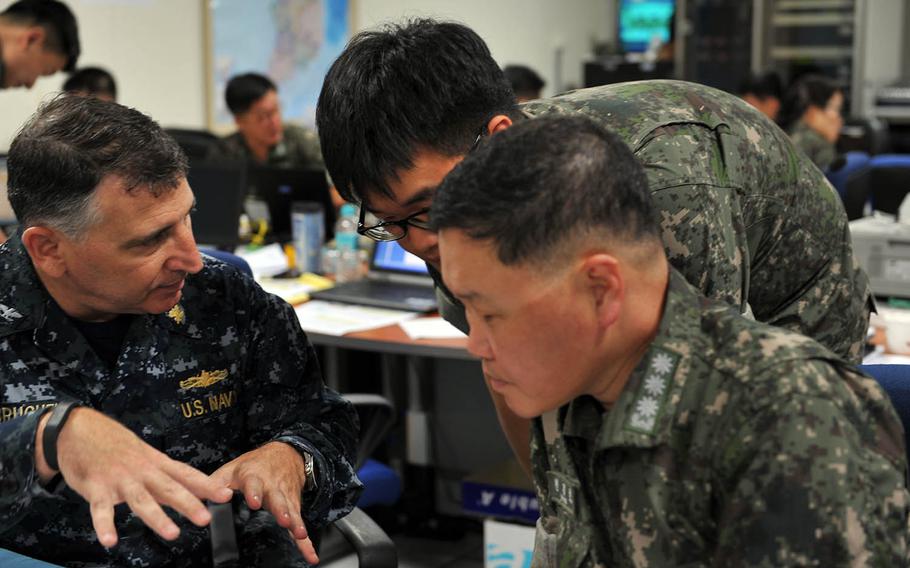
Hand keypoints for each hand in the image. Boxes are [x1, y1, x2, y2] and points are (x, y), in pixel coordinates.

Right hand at [40, 408, 233, 547]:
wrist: (77, 428)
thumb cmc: (114, 444)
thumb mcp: (144, 455)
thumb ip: (165, 476)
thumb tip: (191, 491)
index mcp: (155, 462)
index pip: (185, 474)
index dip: (206, 485)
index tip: (226, 496)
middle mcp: (141, 470)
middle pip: (169, 488)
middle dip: (189, 504)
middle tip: (206, 518)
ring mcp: (119, 479)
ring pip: (141, 500)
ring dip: (157, 517)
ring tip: (172, 533)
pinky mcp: (95, 487)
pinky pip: (100, 509)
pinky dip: (105, 525)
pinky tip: (110, 540)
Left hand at [210, 441, 317, 563]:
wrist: (285, 454)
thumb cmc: (254, 465)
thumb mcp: (232, 469)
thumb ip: (214, 484)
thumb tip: (193, 497)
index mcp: (254, 477)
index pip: (254, 484)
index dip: (255, 493)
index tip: (255, 502)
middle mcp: (273, 487)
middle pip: (278, 499)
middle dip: (281, 510)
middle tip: (284, 520)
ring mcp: (285, 497)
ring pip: (292, 511)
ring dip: (297, 522)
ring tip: (299, 534)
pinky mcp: (294, 506)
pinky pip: (300, 524)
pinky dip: (306, 541)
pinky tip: (310, 555)